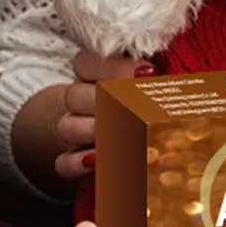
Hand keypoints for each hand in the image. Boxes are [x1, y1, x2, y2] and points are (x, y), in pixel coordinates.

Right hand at [53, 50, 149, 182]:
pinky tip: (97, 162)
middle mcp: (82, 99)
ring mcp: (76, 129)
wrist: (150, 130)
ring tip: (125, 137)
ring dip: (93, 132)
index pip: (85, 63)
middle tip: (137, 109)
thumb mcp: (160, 81)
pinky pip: (63, 163)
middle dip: (105, 102)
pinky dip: (76, 163)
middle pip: (74, 95)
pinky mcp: (74, 160)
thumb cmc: (163, 99)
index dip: (115, 67)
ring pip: (66, 127)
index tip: (149, 73)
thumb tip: (156, 74)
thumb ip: (155, 76)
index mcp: (98, 74)